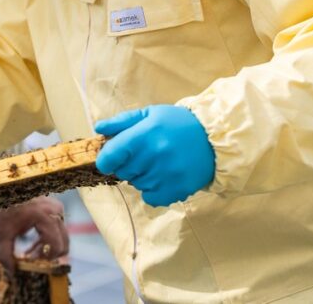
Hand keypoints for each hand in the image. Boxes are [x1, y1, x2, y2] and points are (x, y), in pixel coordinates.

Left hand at [0, 196, 68, 273]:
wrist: (7, 189)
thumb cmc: (4, 207)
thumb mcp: (2, 232)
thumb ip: (5, 254)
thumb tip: (12, 272)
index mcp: (44, 216)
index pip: (56, 245)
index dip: (46, 258)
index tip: (32, 261)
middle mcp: (55, 212)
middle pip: (63, 243)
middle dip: (49, 255)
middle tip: (32, 259)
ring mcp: (58, 210)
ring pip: (62, 239)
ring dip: (48, 249)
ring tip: (31, 253)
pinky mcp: (56, 210)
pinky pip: (59, 232)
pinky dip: (48, 242)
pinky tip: (34, 246)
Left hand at [94, 105, 214, 206]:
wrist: (214, 138)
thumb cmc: (178, 123)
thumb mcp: (150, 114)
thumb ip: (122, 122)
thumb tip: (99, 128)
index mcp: (144, 134)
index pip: (111, 155)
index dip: (106, 159)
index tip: (110, 159)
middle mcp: (154, 156)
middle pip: (123, 171)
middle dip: (128, 164)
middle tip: (144, 154)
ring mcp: (166, 175)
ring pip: (136, 185)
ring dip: (142, 176)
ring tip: (158, 163)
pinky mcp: (177, 189)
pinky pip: (150, 198)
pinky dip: (153, 191)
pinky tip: (163, 176)